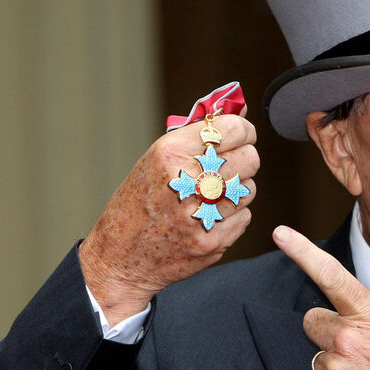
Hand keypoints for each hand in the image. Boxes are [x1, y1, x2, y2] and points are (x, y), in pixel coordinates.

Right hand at [80, 112, 258, 325]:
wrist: (120, 258)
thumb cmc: (138, 203)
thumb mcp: (156, 160)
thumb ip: (198, 136)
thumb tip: (240, 110)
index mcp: (170, 152)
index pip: (232, 128)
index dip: (243, 131)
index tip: (241, 136)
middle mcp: (186, 180)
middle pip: (249, 158)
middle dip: (242, 162)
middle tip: (225, 168)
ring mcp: (200, 214)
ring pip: (249, 188)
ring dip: (235, 192)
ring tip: (209, 197)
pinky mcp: (212, 241)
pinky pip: (244, 216)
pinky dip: (231, 218)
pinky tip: (207, 219)